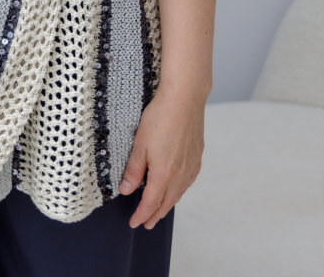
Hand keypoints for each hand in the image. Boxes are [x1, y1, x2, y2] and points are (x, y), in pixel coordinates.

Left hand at [118, 84, 204, 228]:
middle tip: (146, 224)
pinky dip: (179, 191)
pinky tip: (176, 189)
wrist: (184, 100)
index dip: (142, 214)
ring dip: (167, 204)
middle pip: (167, 202)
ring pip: (178, 193)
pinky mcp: (197, 157)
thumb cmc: (160, 118)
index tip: (134, 223)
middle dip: (155, 215)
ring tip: (159, 210)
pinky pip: (188, 182)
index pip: (151, 202)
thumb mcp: (139, 144)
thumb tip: (126, 190)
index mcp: (164, 174)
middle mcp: (180, 175)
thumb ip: (133, 169)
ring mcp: (191, 167)